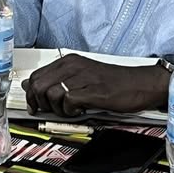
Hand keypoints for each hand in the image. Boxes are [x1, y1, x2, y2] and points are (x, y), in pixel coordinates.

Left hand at [24, 55, 170, 117]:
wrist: (141, 83)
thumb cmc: (113, 82)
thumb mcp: (81, 76)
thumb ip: (57, 79)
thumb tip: (32, 85)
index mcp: (69, 61)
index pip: (37, 75)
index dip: (31, 94)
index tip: (34, 105)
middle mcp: (73, 66)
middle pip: (39, 85)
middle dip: (40, 103)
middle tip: (50, 111)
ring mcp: (83, 77)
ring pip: (51, 94)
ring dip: (57, 108)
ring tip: (70, 110)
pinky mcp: (93, 91)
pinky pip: (69, 101)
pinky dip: (70, 111)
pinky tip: (79, 111)